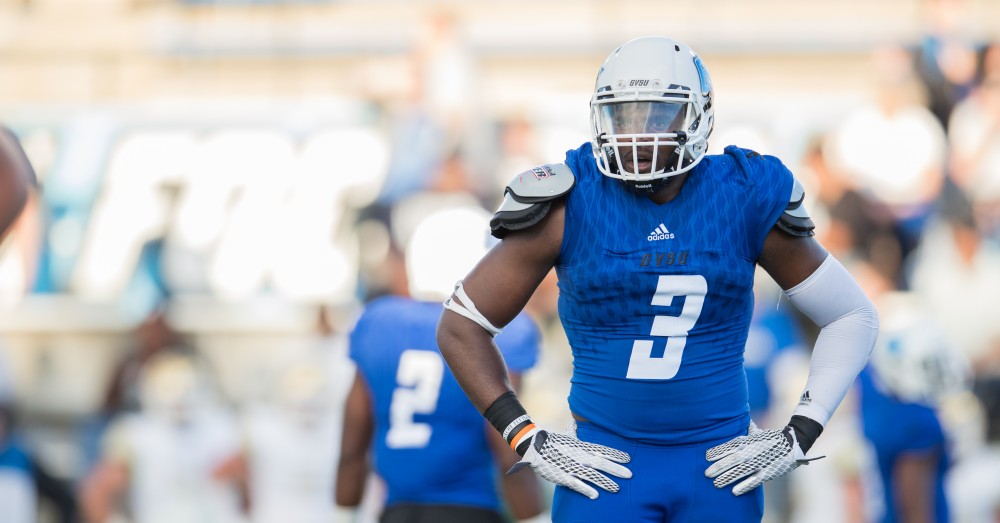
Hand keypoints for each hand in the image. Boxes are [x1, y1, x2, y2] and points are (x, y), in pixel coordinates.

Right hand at [508, 427, 631, 499]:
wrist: (533, 444)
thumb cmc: (551, 440)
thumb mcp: (567, 435)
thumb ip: (575, 431)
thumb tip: (577, 422)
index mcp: (581, 445)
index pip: (601, 449)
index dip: (615, 454)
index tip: (628, 458)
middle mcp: (578, 455)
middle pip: (601, 463)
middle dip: (616, 469)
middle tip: (630, 474)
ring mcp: (571, 466)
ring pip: (591, 475)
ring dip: (605, 482)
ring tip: (617, 488)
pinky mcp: (562, 476)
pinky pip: (576, 483)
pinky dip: (586, 489)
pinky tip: (595, 495)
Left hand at [704, 421, 821, 495]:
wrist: (794, 442)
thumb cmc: (772, 438)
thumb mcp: (757, 432)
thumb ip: (745, 429)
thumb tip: (737, 417)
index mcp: (748, 441)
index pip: (730, 446)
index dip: (718, 451)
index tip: (706, 456)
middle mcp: (752, 451)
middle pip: (732, 460)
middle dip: (718, 467)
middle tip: (706, 473)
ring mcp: (760, 462)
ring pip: (741, 471)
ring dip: (727, 478)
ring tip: (715, 483)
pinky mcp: (768, 472)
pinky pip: (754, 480)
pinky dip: (744, 486)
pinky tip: (734, 491)